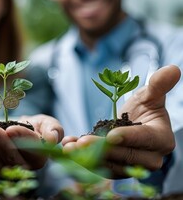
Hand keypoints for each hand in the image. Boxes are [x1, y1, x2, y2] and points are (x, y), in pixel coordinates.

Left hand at [0, 114, 62, 174]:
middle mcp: (23, 167)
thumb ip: (54, 130)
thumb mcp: (50, 124)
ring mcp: (6, 168)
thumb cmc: (39, 127)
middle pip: (10, 155)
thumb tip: (52, 139)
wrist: (24, 130)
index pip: (30, 148)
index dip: (21, 138)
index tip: (10, 129)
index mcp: (40, 158)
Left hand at [62, 65, 180, 177]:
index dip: (127, 137)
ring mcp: (132, 167)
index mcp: (161, 140)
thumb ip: (159, 85)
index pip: (144, 139)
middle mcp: (150, 159)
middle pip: (124, 155)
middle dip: (101, 149)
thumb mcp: (150, 95)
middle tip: (82, 142)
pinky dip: (82, 159)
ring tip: (69, 147)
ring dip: (87, 156)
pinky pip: (99, 167)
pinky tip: (67, 148)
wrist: (134, 125)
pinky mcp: (116, 170)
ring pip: (109, 164)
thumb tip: (173, 69)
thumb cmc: (144, 109)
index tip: (111, 135)